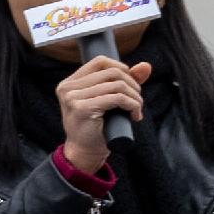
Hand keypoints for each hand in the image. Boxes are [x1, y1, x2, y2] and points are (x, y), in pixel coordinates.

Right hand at [56, 54, 147, 173]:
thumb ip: (125, 81)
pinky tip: (134, 115)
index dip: (121, 68)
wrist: (85, 152)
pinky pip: (118, 98)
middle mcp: (67, 88)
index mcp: (69, 83)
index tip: (130, 85)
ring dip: (135, 97)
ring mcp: (72, 98)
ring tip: (136, 109)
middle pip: (112, 72)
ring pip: (117, 85)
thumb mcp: (108, 100)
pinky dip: (133, 105)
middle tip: (137, 101)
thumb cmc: (96, 126)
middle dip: (133, 84)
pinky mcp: (83, 108)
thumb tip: (145, 66)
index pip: (100, 61)